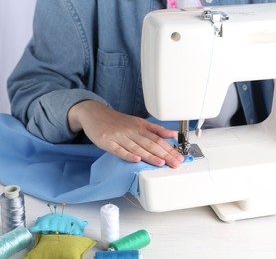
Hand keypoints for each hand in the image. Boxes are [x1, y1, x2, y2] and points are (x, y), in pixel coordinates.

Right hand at [68, 100, 183, 167]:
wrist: (94, 113)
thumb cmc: (118, 121)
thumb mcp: (138, 122)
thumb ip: (156, 129)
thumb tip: (173, 135)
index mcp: (141, 127)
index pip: (158, 139)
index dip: (170, 149)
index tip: (180, 157)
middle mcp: (132, 131)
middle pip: (151, 144)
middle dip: (165, 154)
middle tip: (175, 163)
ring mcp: (119, 137)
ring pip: (137, 147)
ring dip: (150, 156)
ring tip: (161, 163)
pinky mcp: (107, 142)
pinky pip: (118, 150)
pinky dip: (128, 155)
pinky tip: (136, 160)